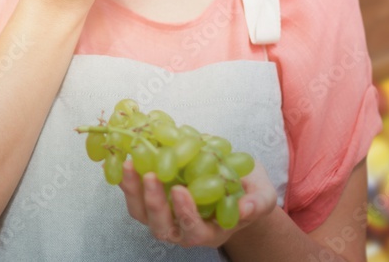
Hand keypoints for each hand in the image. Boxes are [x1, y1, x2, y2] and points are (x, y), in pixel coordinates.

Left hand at [119, 158, 278, 248]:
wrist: (237, 184)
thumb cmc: (249, 193)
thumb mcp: (262, 196)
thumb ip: (256, 203)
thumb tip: (247, 208)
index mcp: (210, 232)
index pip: (194, 231)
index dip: (186, 214)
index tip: (181, 190)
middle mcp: (183, 230)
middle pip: (162, 227)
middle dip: (153, 202)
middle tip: (150, 175)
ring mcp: (166, 215)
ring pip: (142, 214)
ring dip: (133, 190)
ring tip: (130, 163)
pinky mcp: (155, 199)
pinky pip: (136, 195)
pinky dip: (128, 178)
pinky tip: (126, 157)